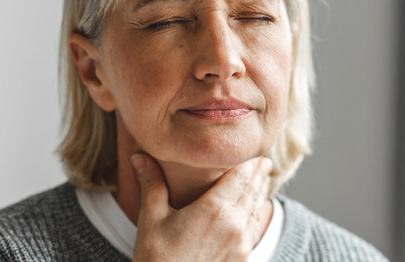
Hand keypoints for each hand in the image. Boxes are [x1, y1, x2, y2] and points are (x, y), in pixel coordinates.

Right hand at [130, 153, 272, 261]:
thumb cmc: (157, 259)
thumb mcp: (152, 218)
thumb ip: (151, 183)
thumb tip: (139, 157)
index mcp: (215, 209)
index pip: (240, 176)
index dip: (249, 163)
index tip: (255, 153)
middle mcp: (234, 224)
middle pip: (252, 191)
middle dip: (258, 176)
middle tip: (264, 163)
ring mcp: (241, 244)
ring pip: (257, 211)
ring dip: (261, 194)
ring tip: (263, 182)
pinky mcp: (241, 259)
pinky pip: (254, 230)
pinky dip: (257, 215)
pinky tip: (255, 213)